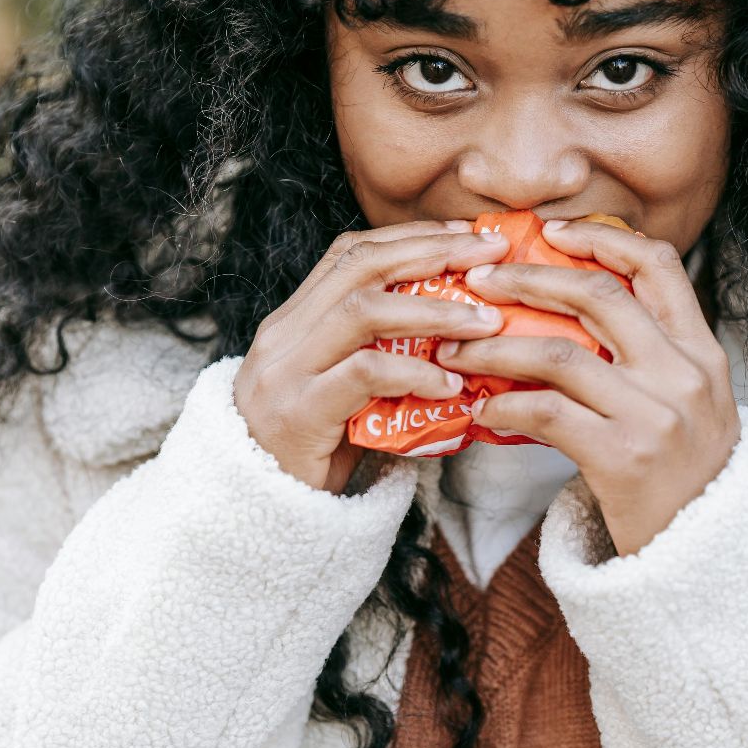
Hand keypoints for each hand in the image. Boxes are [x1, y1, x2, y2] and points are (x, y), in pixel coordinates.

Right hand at [234, 220, 510, 493]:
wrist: (255, 513)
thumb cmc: (313, 453)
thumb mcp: (345, 393)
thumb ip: (383, 358)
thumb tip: (464, 337)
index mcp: (294, 320)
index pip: (352, 253)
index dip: (411, 237)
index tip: (466, 235)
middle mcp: (284, 335)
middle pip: (362, 267)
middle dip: (433, 252)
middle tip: (492, 254)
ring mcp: (286, 371)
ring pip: (363, 311)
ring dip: (434, 310)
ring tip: (486, 322)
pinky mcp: (298, 412)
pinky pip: (365, 375)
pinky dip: (415, 373)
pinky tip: (452, 385)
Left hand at [435, 219, 740, 557]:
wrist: (709, 557)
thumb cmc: (686, 479)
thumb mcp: (692, 405)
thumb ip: (651, 358)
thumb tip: (570, 314)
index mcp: (702, 351)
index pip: (659, 265)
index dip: (601, 239)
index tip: (552, 231)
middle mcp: (684, 374)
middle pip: (596, 295)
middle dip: (527, 278)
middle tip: (477, 281)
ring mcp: (655, 414)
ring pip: (557, 352)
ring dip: (494, 345)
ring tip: (457, 348)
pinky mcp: (622, 456)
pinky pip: (544, 412)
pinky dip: (503, 405)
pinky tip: (481, 410)